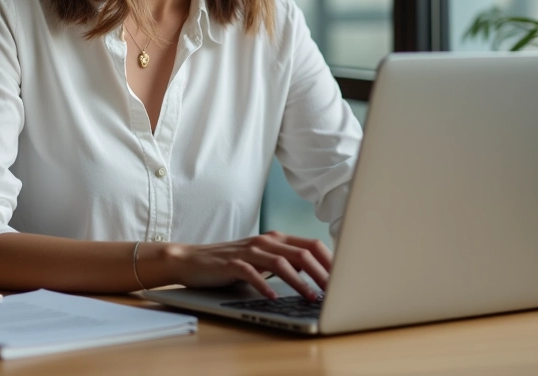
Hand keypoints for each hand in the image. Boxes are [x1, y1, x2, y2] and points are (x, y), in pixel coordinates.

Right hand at [161, 231, 331, 300]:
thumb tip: (317, 278)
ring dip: (299, 282)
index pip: (311, 245)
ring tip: (311, 298)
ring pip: (281, 262)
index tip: (345, 279)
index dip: (330, 261)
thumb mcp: (263, 261)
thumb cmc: (231, 262)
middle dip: (322, 273)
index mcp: (276, 239)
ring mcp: (248, 250)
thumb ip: (286, 263)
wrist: (192, 259)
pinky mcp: (231, 263)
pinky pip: (251, 272)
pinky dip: (264, 285)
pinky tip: (273, 296)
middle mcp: (265, 241)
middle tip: (335, 292)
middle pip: (302, 253)